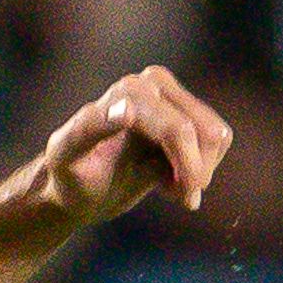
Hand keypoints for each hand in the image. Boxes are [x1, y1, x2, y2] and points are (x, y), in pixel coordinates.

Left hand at [28, 66, 231, 225]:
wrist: (80, 188)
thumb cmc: (70, 176)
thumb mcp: (66, 157)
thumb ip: (89, 129)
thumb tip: (128, 109)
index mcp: (126, 93)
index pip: (176, 129)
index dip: (186, 164)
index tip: (184, 199)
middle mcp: (152, 83)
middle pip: (204, 132)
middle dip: (195, 173)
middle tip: (176, 198)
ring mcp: (171, 95)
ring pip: (216, 136)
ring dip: (199, 172)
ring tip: (168, 188)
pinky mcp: (186, 110)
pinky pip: (216, 141)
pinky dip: (200, 169)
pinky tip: (171, 181)